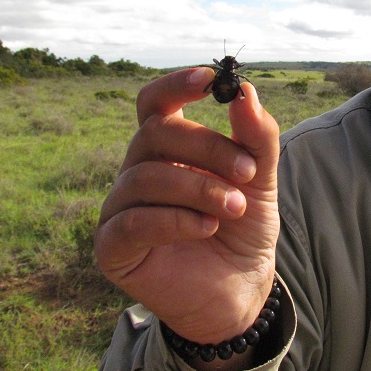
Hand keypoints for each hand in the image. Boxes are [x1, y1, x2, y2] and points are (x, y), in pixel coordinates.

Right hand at [94, 67, 279, 346]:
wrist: (241, 290)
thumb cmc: (243, 230)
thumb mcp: (258, 180)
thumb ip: (255, 137)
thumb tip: (245, 91)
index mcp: (168, 148)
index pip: (155, 103)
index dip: (176, 85)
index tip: (210, 80)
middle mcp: (138, 171)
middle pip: (155, 133)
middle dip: (208, 148)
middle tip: (247, 172)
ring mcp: (121, 207)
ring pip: (146, 176)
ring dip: (199, 188)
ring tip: (235, 208)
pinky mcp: (112, 247)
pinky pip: (134, 220)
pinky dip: (175, 220)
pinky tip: (208, 228)